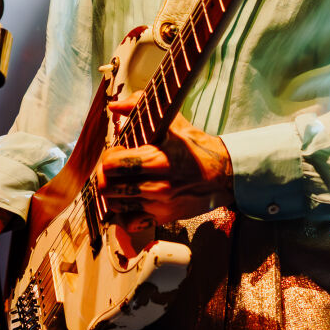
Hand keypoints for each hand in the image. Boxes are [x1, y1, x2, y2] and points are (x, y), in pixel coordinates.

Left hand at [96, 102, 234, 229]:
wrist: (223, 174)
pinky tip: (128, 203)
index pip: (112, 164)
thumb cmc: (196, 146)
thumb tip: (114, 105)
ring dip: (112, 193)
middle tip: (114, 169)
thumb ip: (140, 105)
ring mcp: (159, 205)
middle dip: (106, 176)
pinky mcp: (163, 218)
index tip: (117, 153)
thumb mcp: (172, 121)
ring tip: (120, 183)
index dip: (108, 157)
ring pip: (114, 205)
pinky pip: (130, 224)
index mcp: (157, 160)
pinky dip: (123, 214)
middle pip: (108, 187)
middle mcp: (157, 186)